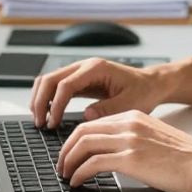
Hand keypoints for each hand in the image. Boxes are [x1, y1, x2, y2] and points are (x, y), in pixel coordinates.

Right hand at [29, 57, 173, 128]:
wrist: (151, 84)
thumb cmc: (144, 92)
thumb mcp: (131, 104)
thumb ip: (108, 109)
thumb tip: (85, 116)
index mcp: (96, 68)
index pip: (65, 84)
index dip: (55, 105)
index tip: (53, 123)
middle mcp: (85, 66)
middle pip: (50, 79)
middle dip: (40, 101)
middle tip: (40, 124)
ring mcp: (80, 72)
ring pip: (49, 80)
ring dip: (40, 99)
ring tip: (41, 121)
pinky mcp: (80, 80)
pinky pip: (56, 86)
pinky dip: (47, 99)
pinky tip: (48, 114)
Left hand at [55, 110, 191, 191]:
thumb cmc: (186, 158)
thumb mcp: (154, 138)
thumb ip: (133, 140)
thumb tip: (112, 155)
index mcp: (134, 116)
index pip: (94, 122)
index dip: (76, 139)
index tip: (70, 152)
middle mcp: (128, 123)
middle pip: (83, 130)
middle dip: (66, 149)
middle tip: (62, 165)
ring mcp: (129, 140)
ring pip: (84, 144)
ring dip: (69, 161)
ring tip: (66, 175)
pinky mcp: (131, 159)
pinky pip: (94, 163)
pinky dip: (80, 173)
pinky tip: (78, 182)